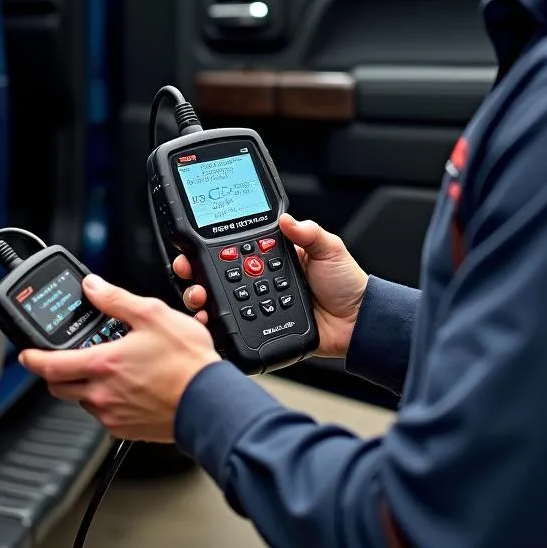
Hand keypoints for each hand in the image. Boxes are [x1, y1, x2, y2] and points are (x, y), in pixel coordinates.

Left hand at [18, 275, 220, 442]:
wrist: (209, 402)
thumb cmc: (186, 363)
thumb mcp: (151, 315)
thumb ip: (115, 300)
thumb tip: (93, 287)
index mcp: (102, 365)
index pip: (50, 365)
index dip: (32, 358)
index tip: (26, 353)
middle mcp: (101, 395)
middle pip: (59, 386)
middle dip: (55, 371)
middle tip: (65, 357)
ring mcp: (113, 415)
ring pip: (83, 400)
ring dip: (85, 385)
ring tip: (109, 366)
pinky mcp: (126, 430)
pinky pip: (105, 414)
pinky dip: (107, 400)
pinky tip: (128, 385)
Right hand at [175, 213, 367, 358]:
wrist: (359, 321)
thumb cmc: (347, 283)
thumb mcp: (330, 249)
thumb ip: (309, 233)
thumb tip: (287, 219)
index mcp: (272, 257)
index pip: (235, 249)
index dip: (211, 248)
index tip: (193, 248)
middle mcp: (261, 279)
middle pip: (219, 276)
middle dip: (196, 275)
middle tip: (187, 273)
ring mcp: (260, 304)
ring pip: (222, 302)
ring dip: (202, 299)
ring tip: (197, 299)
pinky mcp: (263, 328)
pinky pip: (237, 327)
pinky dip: (219, 326)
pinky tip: (209, 322)